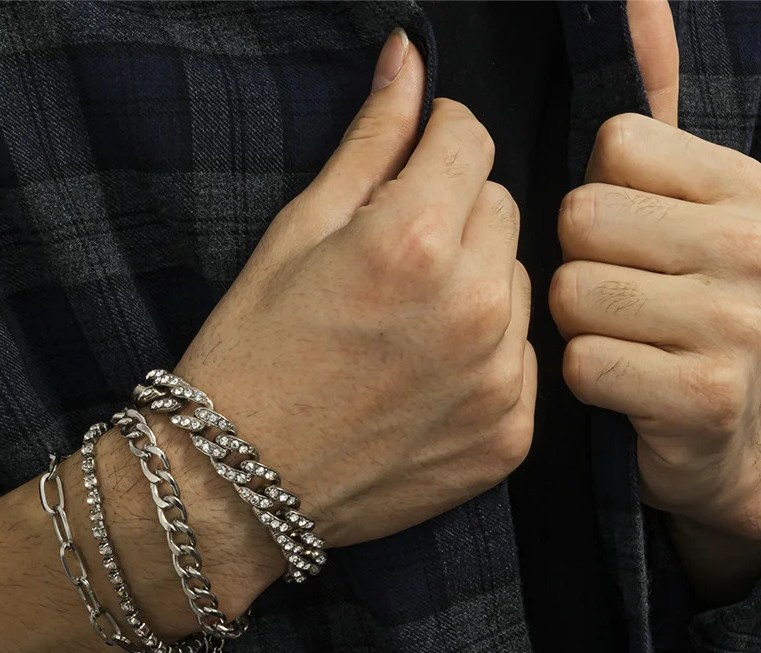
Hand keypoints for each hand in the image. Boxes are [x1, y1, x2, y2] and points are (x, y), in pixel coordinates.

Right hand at [173, 30, 535, 547]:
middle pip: (504, 209)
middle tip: (395, 267)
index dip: (435, 146)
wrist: (238, 487)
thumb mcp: (294, 235)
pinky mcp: (510, 437)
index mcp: (416, 241)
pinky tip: (427, 382)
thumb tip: (410, 56)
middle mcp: (475, 308)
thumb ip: (369, 143)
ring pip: (519, 286)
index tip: (410, 172)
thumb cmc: (249, 357)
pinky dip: (486, 359)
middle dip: (457, 218)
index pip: (472, 138)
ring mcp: (500, 381)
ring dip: (477, 289)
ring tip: (409, 330)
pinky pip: (523, 361)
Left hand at [549, 0, 760, 545]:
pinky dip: (582, 378)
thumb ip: (656, 106)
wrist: (717, 433)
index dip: (595, 201)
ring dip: (574, 324)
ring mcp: (738, 325)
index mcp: (746, 187)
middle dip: (577, 264)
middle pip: (582, 219)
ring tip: (616, 340)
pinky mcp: (703, 395)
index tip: (626, 243)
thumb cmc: (675, 310)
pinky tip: (617, 384)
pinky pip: (583, 362)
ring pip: (574, 291)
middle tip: (614, 299)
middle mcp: (756, 246)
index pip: (610, 151)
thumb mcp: (676, 206)